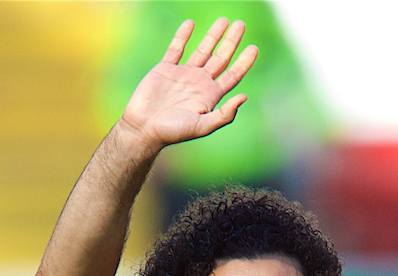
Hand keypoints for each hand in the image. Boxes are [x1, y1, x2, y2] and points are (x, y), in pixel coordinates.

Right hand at [119, 18, 258, 149]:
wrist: (144, 128)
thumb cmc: (173, 132)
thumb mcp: (202, 126)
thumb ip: (224, 115)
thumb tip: (244, 97)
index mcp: (210, 96)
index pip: (232, 75)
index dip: (244, 62)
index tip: (254, 48)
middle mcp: (199, 83)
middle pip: (220, 58)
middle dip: (231, 42)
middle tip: (241, 25)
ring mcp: (183, 74)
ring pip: (202, 50)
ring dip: (213, 35)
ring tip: (224, 21)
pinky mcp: (165, 69)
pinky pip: (176, 48)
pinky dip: (183, 36)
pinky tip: (190, 24)